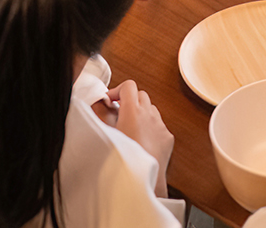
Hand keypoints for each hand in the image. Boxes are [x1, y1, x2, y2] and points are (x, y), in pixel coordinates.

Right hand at [101, 80, 174, 195]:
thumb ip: (100, 113)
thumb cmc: (122, 158)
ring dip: (140, 113)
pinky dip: (150, 126)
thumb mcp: (105, 133)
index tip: (109, 101)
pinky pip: (158, 124)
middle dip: (128, 101)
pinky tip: (141, 140)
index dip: (117, 91)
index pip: (129, 86)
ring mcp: (160, 125)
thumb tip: (98, 101)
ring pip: (151, 108)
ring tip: (129, 127)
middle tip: (117, 113)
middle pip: (141, 95)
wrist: (142, 179)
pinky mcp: (167, 137)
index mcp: (133, 111)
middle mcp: (149, 114)